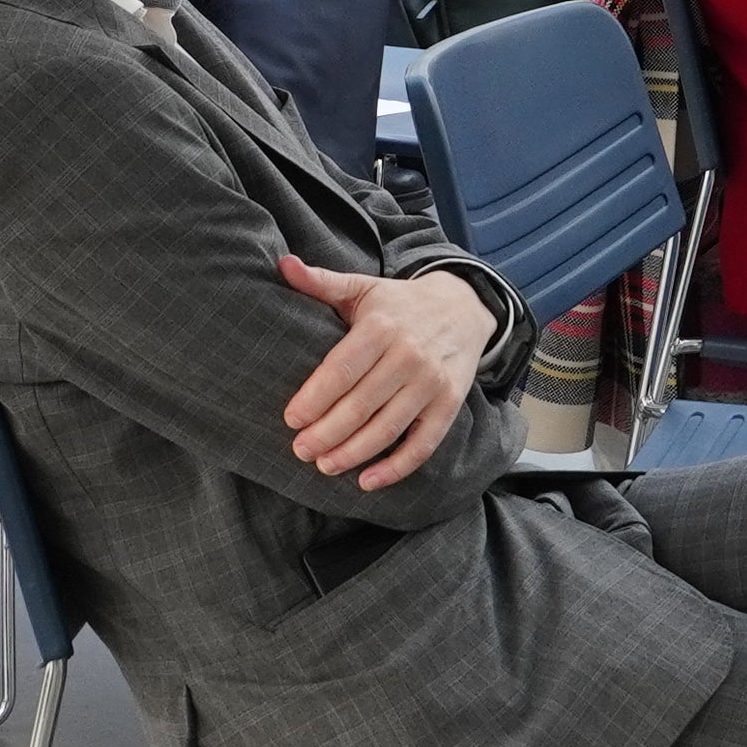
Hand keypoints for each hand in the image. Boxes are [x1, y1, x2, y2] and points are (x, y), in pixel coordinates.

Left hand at [276, 253, 495, 489]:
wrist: (463, 308)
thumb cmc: (399, 304)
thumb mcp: (363, 287)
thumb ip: (322, 282)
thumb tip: (283, 265)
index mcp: (381, 327)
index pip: (342, 369)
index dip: (315, 397)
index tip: (291, 419)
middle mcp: (409, 356)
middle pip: (361, 404)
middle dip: (327, 432)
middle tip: (299, 450)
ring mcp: (432, 383)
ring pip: (388, 427)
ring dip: (354, 453)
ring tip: (325, 465)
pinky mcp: (449, 405)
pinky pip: (422, 444)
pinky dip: (396, 467)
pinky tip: (368, 481)